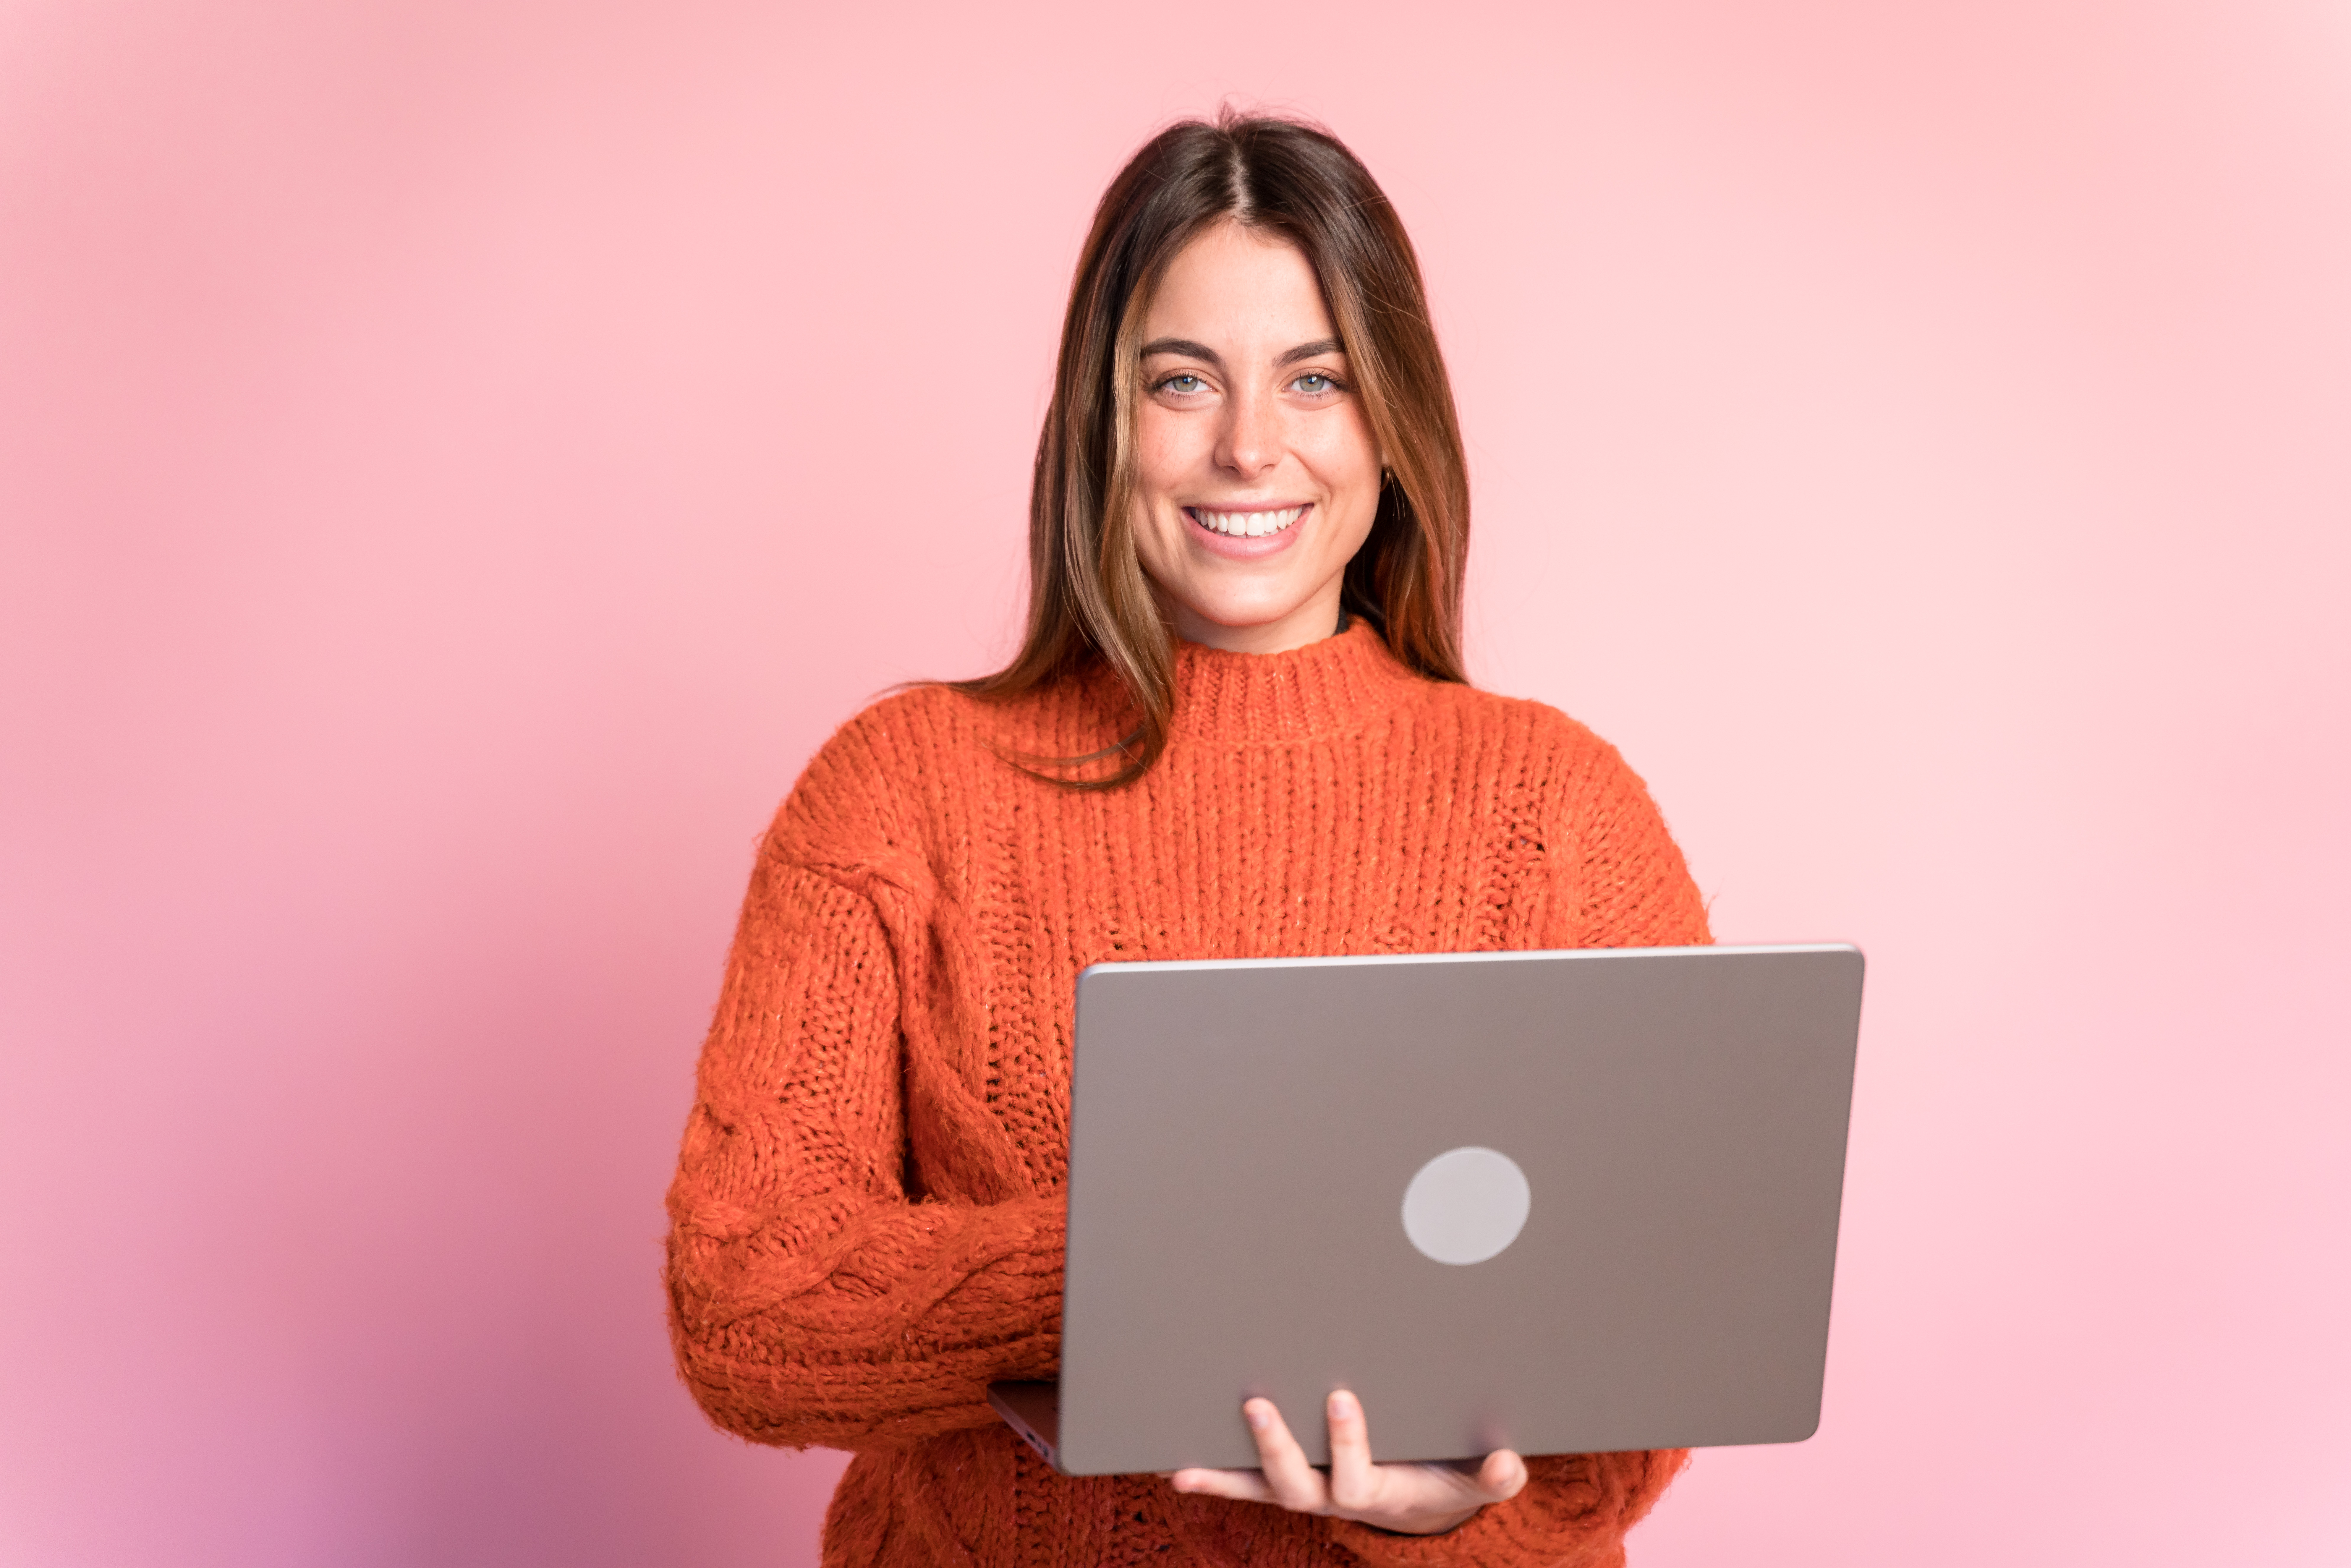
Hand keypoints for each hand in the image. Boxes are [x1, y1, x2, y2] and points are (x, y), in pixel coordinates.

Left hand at [1168, 1390, 1527, 1535]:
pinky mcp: (1289, 1481)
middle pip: (1296, 1486)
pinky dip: (1215, 1481)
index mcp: (1380, 1493)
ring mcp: (1307, 1490)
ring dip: (1230, 1471)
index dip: (1347, 1446)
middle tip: (1259, 1404)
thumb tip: (1506, 1464)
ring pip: (1263, 1487)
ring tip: (1192, 1458)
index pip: (1356, 1479)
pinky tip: (1179, 1471)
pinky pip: (1245, 1485)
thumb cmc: (1448, 1475)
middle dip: (1276, 1447)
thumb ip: (1493, 1475)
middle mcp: (1334, 1497)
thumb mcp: (1475, 1478)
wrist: (1425, 1498)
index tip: (1340, 1399)